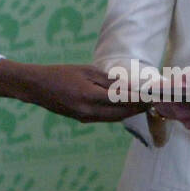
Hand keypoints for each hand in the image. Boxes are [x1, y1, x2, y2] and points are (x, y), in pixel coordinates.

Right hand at [0, 60, 147, 122]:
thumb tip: (127, 86)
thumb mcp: (85, 70)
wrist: (36, 86)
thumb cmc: (60, 73)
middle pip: (120, 113)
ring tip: (141, 105)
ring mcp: (85, 118)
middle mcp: (89, 112)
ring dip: (128, 112)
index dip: (139, 99)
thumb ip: (106, 80)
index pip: (122, 100)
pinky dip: (116, 114)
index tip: (152, 96)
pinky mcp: (81, 120)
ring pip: (113, 118)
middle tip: (151, 102)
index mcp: (89, 96)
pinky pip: (104, 118)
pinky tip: (122, 108)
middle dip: (137, 108)